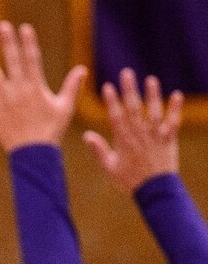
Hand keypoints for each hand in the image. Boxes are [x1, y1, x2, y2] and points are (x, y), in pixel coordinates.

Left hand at [0, 21, 86, 151]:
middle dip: (8, 43)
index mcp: (36, 87)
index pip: (32, 59)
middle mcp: (18, 90)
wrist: (33, 154)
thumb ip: (72, 87)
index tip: (25, 27)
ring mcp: (4, 100)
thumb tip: (82, 69)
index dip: (28, 42)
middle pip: (12, 62)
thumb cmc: (51, 131)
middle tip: (3, 25)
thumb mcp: (65, 108)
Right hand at [83, 69, 182, 193]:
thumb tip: (86, 135)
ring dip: (153, 95)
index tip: (107, 86)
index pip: (116, 116)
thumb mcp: (109, 168)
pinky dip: (176, 108)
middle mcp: (139, 135)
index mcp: (123, 140)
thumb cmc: (129, 180)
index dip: (111, 101)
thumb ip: (99, 150)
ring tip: (151, 79)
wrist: (154, 191)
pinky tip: (177, 95)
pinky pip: (173, 122)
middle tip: (127, 72)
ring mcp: (155, 136)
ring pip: (154, 112)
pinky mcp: (169, 139)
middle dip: (129, 89)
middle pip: (134, 108)